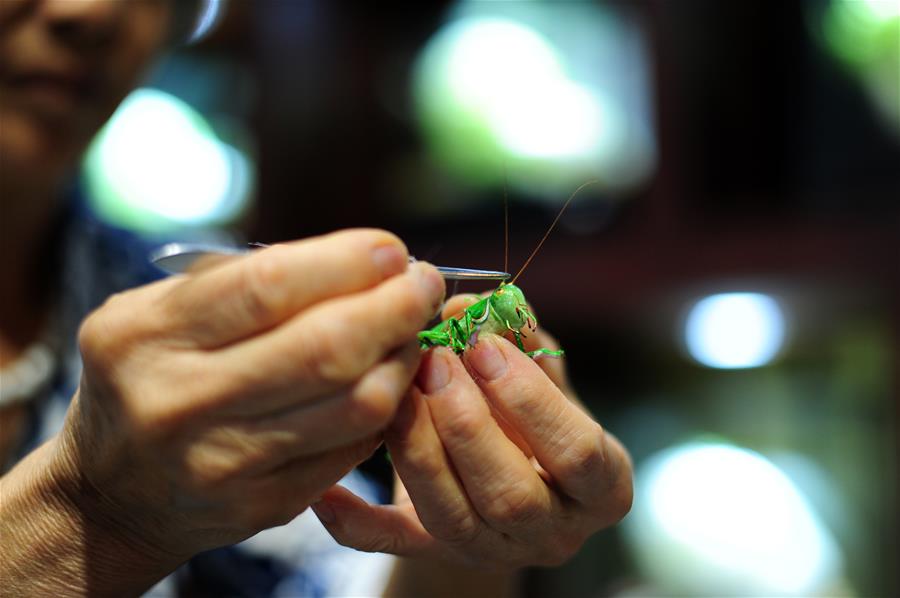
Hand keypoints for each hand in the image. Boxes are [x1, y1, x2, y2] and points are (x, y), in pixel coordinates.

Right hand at [51, 229, 445, 562]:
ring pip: (356, 404)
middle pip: (326, 349)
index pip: (269, 287)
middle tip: (423, 285)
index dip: (346, 263)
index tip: (391, 251)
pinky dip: (386, 407)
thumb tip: (363, 259)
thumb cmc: (148, 375)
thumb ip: (242, 281)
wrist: (110, 492)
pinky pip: (354, 448)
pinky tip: (389, 381)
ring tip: (413, 331)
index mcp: (146, 336)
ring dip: (404, 358)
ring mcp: (223, 463)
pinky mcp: (262, 506)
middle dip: (396, 307)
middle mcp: (179, 402)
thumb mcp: (158, 312)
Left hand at [310, 294, 632, 568]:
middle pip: (511, 494)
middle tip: (433, 362)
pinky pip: (395, 547)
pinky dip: (357, 523)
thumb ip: (522, 342)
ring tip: (397, 390)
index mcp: (601, 486)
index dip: (530, 399)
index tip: (484, 347)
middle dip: (467, 423)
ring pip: (451, 518)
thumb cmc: (538, 419)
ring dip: (419, 449)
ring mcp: (496, 550)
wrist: (512, 483)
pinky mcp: (440, 556)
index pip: (577, 452)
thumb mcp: (545, 382)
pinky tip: (327, 493)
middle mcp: (554, 531)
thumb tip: (475, 302)